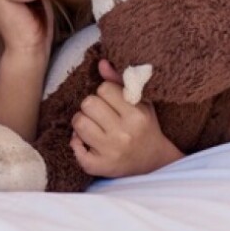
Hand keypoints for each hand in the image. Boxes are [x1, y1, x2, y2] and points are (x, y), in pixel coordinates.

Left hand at [69, 60, 182, 177]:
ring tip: (93, 126)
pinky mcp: (100, 167)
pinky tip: (87, 143)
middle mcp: (124, 134)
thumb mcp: (139, 102)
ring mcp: (111, 152)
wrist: (154, 163)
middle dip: (91, 106)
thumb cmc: (144, 127)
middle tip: (100, 114)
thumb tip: (101, 63)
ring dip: (82, 122)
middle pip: (88, 103)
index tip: (111, 102)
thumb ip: (119, 81)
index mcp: (136, 115)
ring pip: (78, 123)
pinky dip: (77, 144)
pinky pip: (75, 148)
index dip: (104, 93)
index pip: (104, 88)